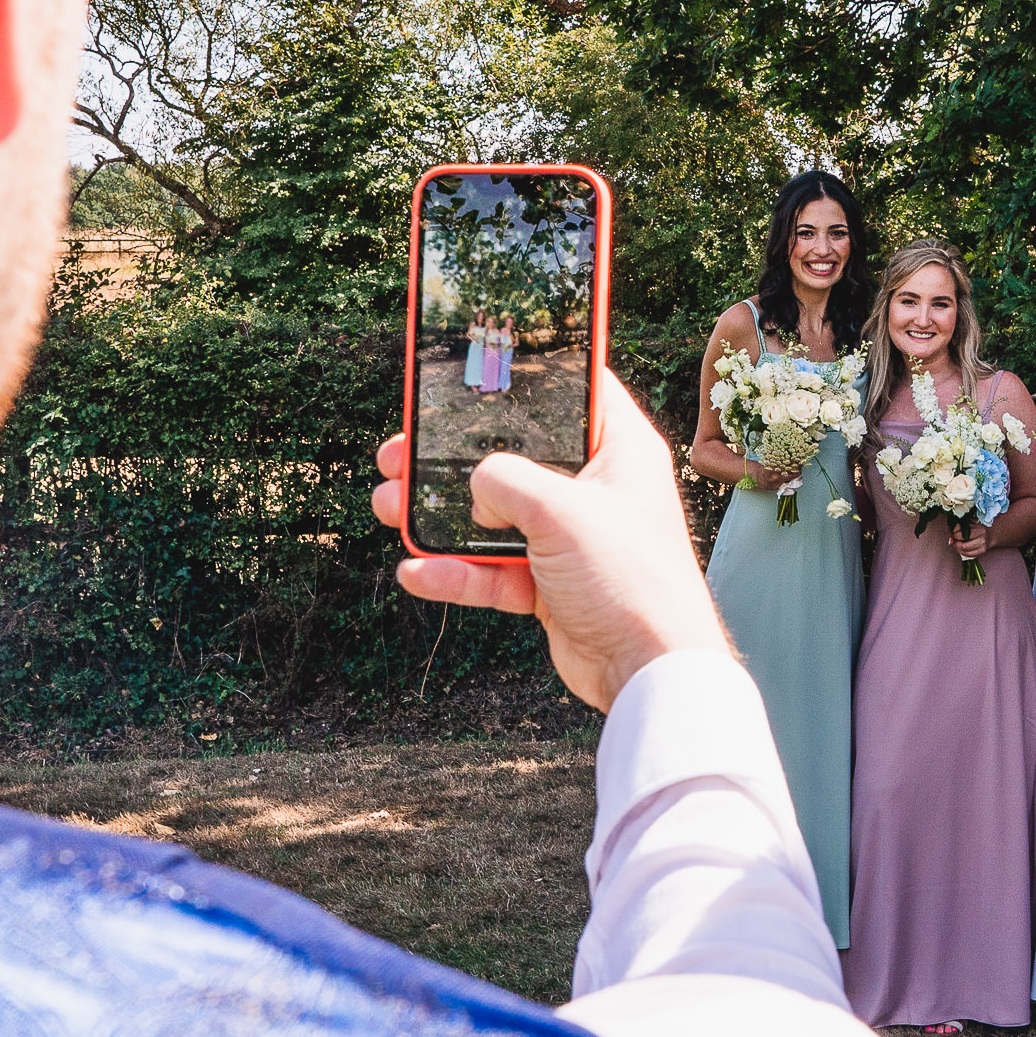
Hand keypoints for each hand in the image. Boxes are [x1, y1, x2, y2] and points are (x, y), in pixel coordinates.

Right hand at [373, 374, 729, 710]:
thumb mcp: (560, 510)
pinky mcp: (549, 584)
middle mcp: (594, 488)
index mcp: (618, 449)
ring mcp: (569, 538)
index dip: (528, 375)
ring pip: (491, 516)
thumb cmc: (630, 578)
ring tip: (386, 505)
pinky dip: (455, 572)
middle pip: (513, 456)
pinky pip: (492, 570)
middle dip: (451, 457)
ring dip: (438, 515)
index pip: (574, 391)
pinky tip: (416, 572)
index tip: (476, 365)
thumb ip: (504, 479)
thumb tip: (473, 489)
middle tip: (400, 449)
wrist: (649, 670)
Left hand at [952, 521, 989, 559]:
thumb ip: (956, 527)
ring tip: (958, 544)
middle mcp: (981, 535)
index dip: (954, 531)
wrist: (988, 535)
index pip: (961, 530)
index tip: (953, 532)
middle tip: (955, 539)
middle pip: (963, 541)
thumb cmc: (975, 528)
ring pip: (964, 549)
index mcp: (977, 526)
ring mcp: (982, 544)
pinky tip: (962, 548)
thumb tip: (950, 538)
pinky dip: (962, 552)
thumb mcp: (967, 523)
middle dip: (956, 541)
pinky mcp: (981, 551)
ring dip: (958, 547)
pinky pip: (968, 554)